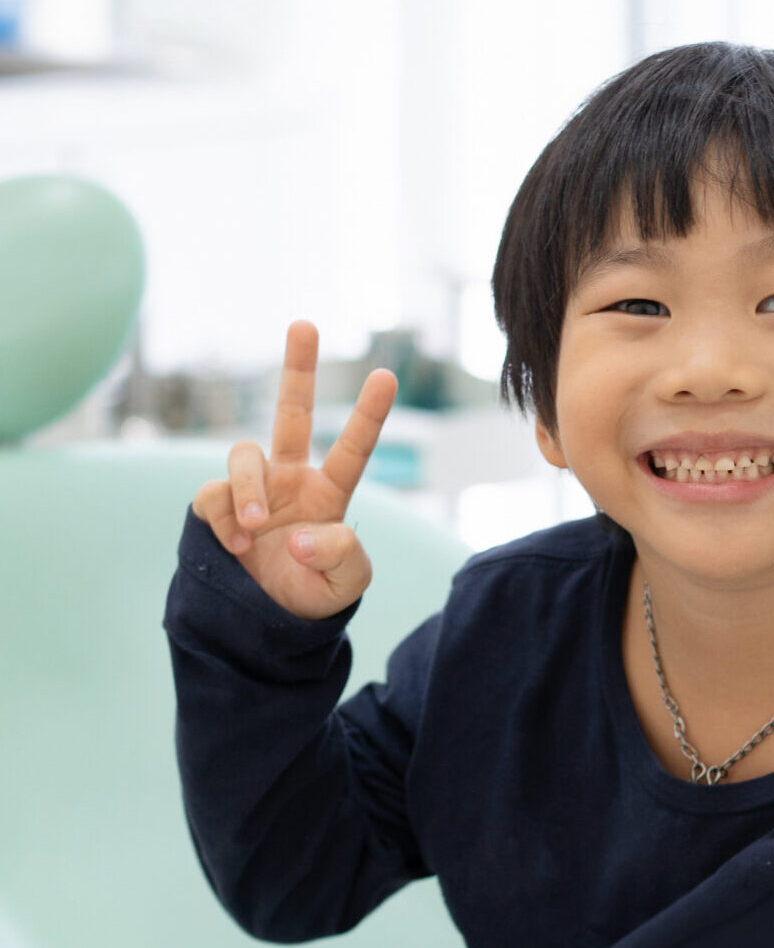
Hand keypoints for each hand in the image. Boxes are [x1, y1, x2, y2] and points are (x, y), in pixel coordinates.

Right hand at [192, 320, 398, 619]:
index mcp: (329, 493)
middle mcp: (290, 479)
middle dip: (298, 368)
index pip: (353, 449)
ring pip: (243, 454)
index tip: (388, 375)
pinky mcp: (216, 506)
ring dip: (248, 489)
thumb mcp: (347, 585)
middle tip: (304, 324)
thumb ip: (343, 557)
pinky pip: (212, 495)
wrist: (266, 624)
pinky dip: (225, 520)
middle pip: (292, 412)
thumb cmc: (314, 594)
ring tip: (258, 527)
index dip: (370, 414)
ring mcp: (252, 489)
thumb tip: (300, 536)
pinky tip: (238, 546)